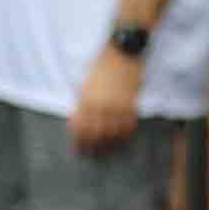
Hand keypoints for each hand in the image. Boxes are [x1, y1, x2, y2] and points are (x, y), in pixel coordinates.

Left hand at [68, 43, 143, 157]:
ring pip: (112, 133)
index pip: (79, 128)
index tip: (77, 150)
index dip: (78, 142)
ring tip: (106, 152)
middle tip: (91, 156)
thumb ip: (83, 103)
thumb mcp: (85, 84)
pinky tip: (122, 139)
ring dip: (108, 145)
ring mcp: (117, 106)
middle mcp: (100, 106)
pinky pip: (128, 125)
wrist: (121, 52)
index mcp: (85, 100)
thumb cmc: (101, 66)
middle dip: (91, 148)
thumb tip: (80, 122)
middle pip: (95, 135)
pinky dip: (125, 134)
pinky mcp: (131, 103)